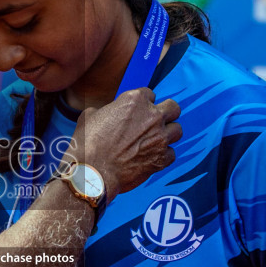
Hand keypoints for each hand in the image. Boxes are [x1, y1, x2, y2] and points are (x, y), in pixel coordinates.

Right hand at [66, 88, 182, 195]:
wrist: (92, 172)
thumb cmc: (88, 143)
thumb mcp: (90, 115)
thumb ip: (106, 110)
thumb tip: (106, 114)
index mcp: (135, 100)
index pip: (149, 94)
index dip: (142, 104)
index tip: (137, 113)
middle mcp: (153, 116)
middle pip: (173, 108)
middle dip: (165, 114)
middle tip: (154, 123)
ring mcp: (160, 138)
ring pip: (177, 130)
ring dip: (167, 134)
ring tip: (155, 141)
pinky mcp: (162, 159)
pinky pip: (172, 154)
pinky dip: (163, 156)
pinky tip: (151, 158)